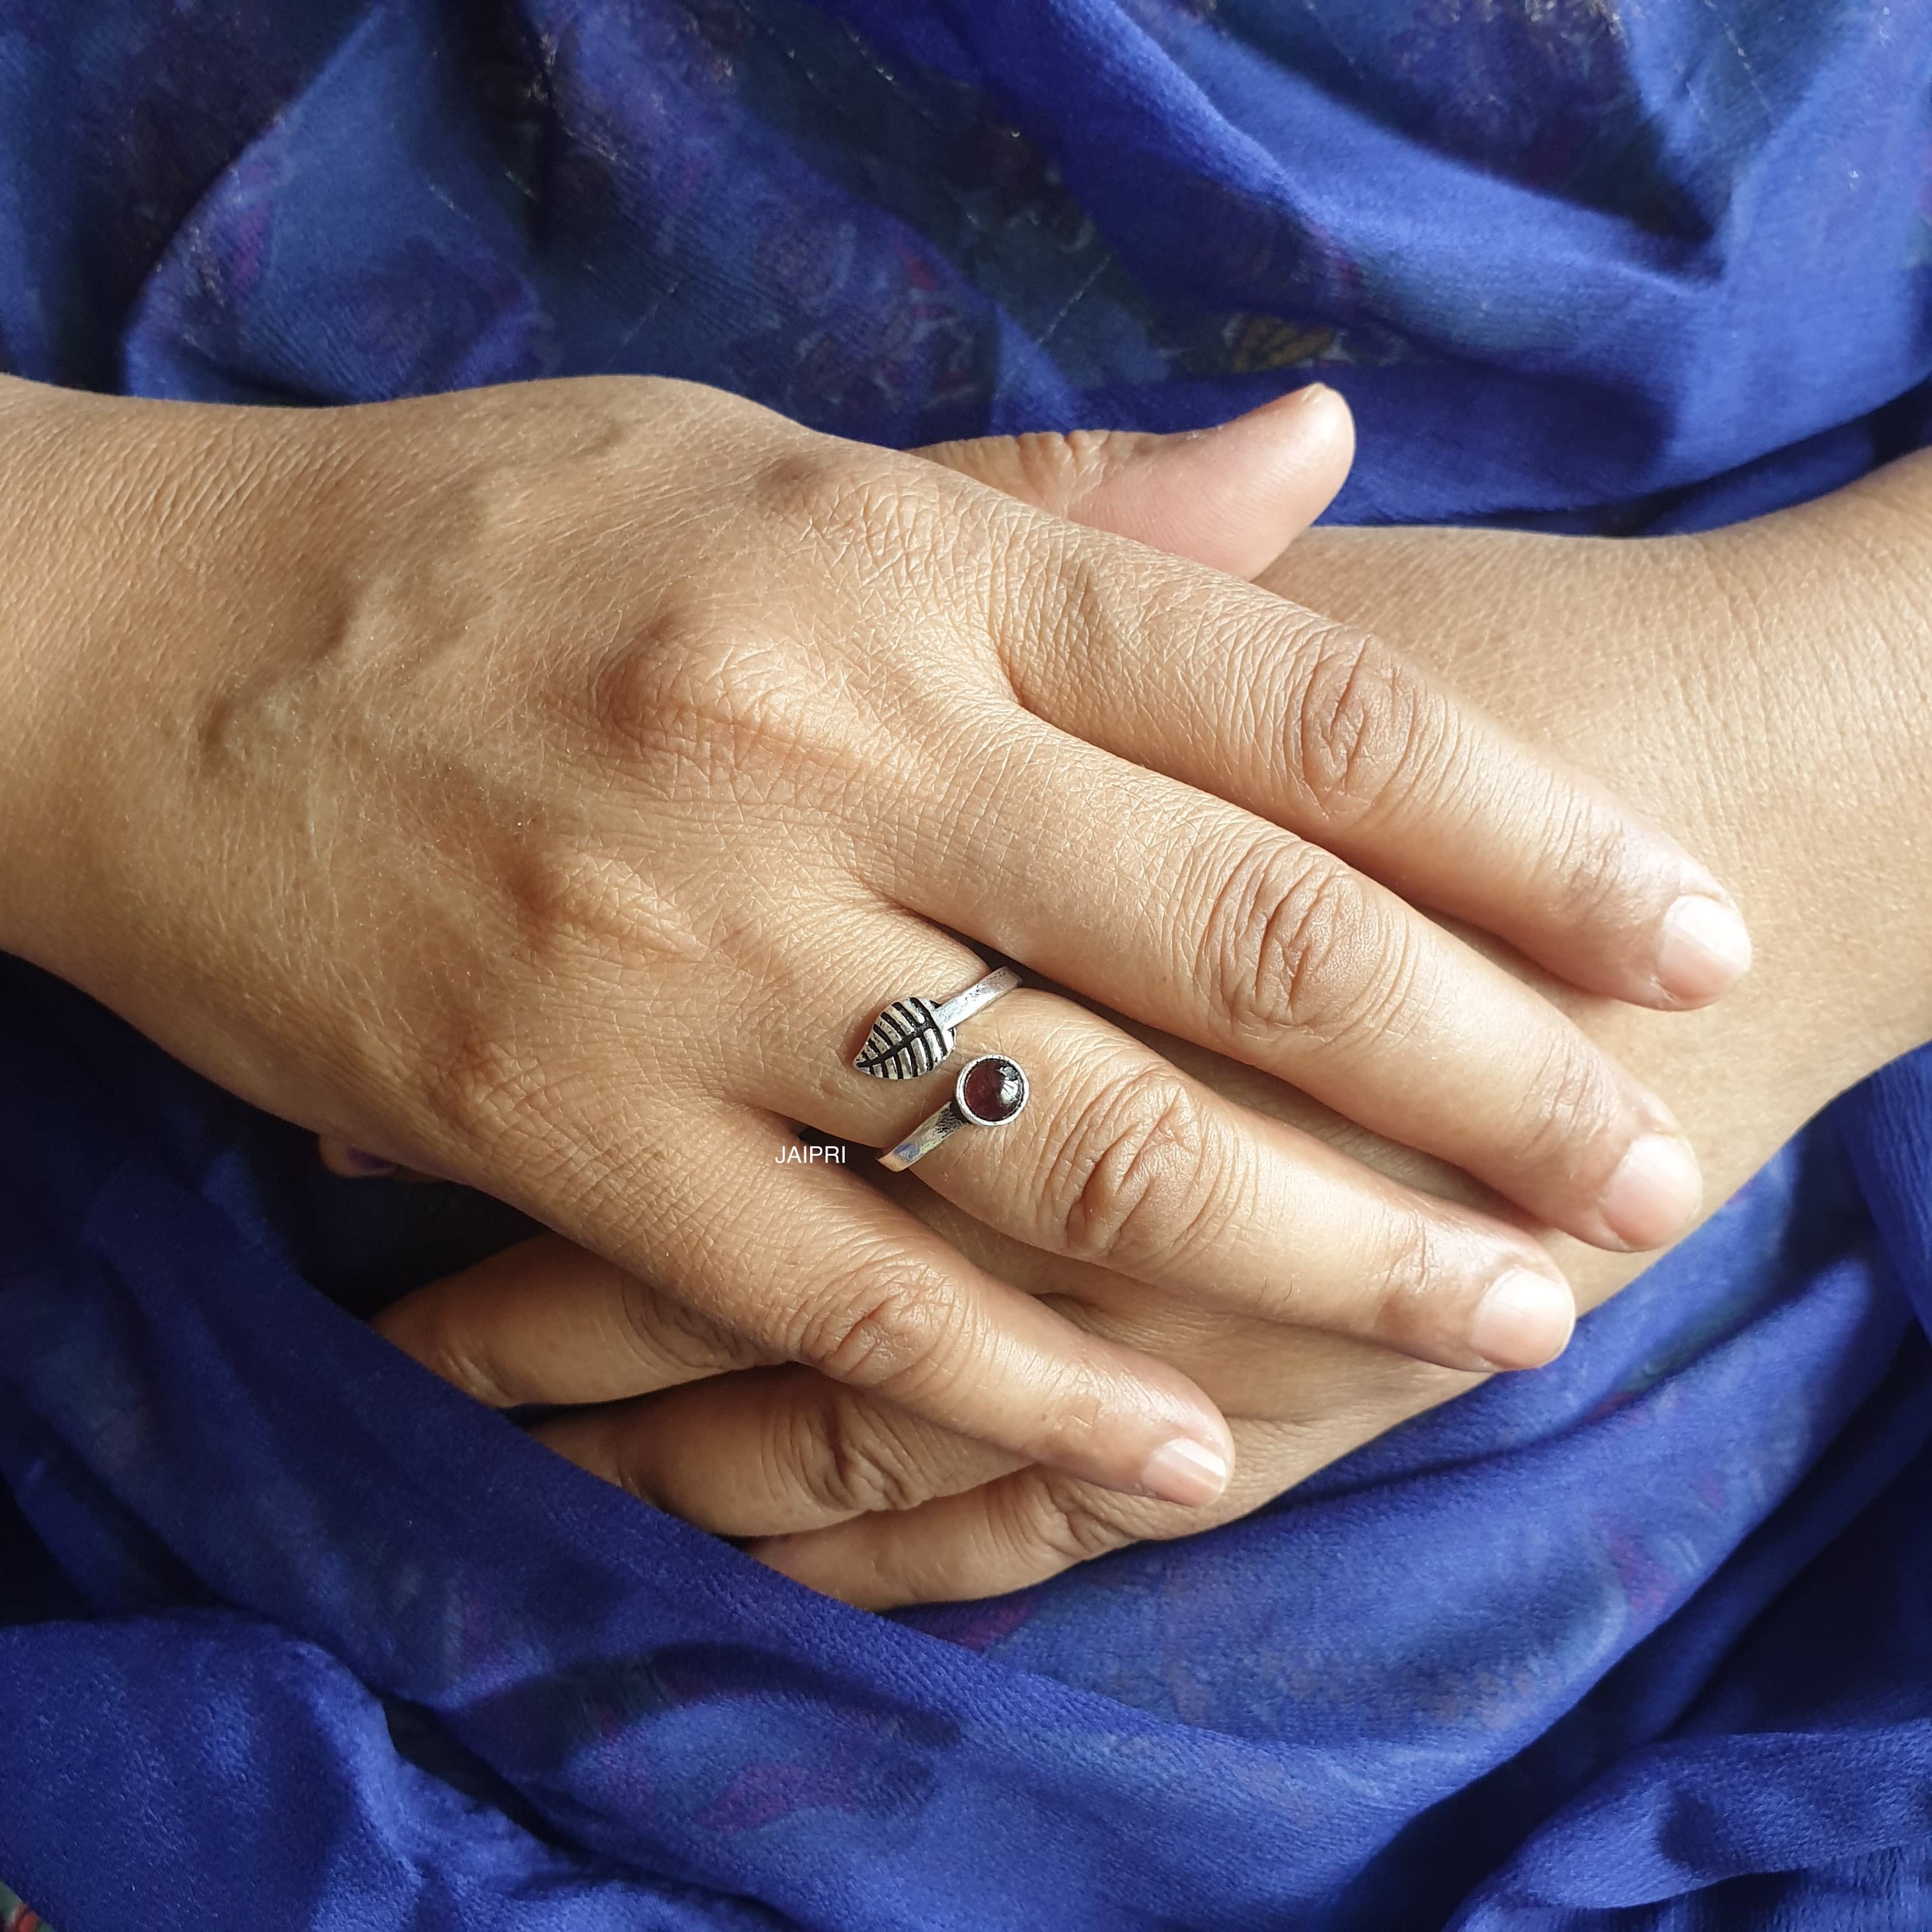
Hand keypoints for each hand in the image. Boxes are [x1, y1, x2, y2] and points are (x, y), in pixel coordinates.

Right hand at [0, 374, 1740, 1513]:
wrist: (149, 658)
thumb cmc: (494, 540)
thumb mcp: (784, 466)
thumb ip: (1063, 501)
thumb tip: (1329, 462)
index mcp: (897, 566)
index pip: (1291, 706)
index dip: (1526, 835)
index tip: (1681, 942)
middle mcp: (823, 750)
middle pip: (1240, 938)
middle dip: (1489, 1076)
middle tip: (1653, 1175)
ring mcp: (688, 955)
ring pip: (1075, 1140)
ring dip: (1324, 1255)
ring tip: (1507, 1317)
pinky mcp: (559, 1126)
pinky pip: (844, 1290)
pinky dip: (1036, 1385)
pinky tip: (1193, 1449)